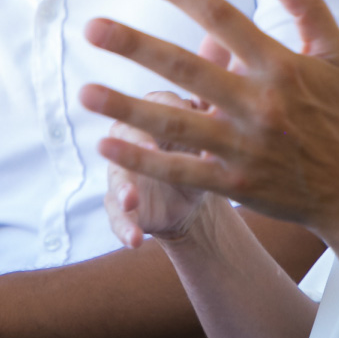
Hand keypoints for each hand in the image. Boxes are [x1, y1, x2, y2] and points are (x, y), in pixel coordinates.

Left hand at [83, 0, 338, 240]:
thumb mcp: (337, 53)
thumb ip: (308, 4)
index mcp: (281, 65)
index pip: (222, 18)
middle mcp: (259, 104)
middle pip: (187, 69)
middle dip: (136, 47)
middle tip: (92, 27)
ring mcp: (244, 146)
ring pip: (175, 123)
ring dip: (126, 108)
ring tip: (84, 91)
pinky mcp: (234, 183)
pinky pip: (180, 170)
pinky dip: (142, 159)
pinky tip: (106, 144)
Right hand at [105, 92, 216, 247]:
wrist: (192, 197)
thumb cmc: (203, 155)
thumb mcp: (212, 136)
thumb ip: (213, 116)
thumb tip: (222, 96)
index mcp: (157, 116)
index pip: (155, 102)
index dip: (163, 108)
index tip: (182, 117)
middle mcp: (132, 140)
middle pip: (124, 134)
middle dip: (133, 142)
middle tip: (149, 150)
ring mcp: (123, 174)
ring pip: (116, 177)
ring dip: (123, 189)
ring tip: (131, 201)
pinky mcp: (119, 206)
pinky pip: (117, 217)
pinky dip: (124, 228)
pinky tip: (134, 240)